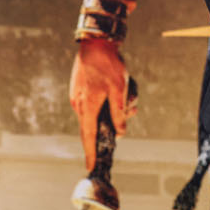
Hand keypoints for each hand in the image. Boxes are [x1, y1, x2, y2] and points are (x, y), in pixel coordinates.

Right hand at [69, 38, 133, 170]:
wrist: (96, 42)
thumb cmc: (108, 65)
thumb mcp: (119, 90)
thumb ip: (119, 113)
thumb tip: (121, 133)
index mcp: (86, 107)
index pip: (88, 136)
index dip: (90, 152)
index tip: (90, 166)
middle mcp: (79, 104)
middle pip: (97, 124)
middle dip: (115, 121)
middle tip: (130, 108)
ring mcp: (79, 96)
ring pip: (99, 111)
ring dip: (115, 107)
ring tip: (129, 93)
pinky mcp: (81, 88)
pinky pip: (96, 101)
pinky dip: (109, 99)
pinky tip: (122, 86)